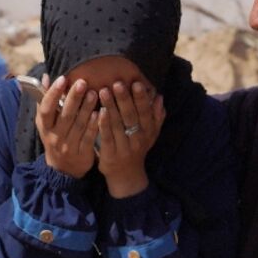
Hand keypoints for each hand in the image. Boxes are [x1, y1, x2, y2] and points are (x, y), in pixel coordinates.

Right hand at [37, 75, 98, 177]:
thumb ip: (45, 100)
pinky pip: (88, 138)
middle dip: (73, 98)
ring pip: (78, 125)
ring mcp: (68, 146)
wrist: (63, 169)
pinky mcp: (82, 154)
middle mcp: (55, 137)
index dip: (53, 94)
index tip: (62, 79)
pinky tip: (100, 113)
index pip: (46, 109)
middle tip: (83, 82)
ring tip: (95, 92)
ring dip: (87, 108)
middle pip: (65, 115)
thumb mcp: (45, 123)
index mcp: (44, 127)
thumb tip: (45, 77)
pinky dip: (94, 125)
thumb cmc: (55, 138)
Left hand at [97, 82, 165, 197]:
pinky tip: (98, 111)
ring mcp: (125, 147)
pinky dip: (103, 124)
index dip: (141, 98)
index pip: (146, 112)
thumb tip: (159, 96)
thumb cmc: (137, 148)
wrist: (127, 175)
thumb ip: (156, 116)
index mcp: (148, 131)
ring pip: (118, 125)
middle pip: (131, 116)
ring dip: (111, 107)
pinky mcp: (111, 155)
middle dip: (125, 99)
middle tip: (117, 82)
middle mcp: (138, 139)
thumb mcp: (151, 134)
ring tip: (103, 90)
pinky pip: (107, 137)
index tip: (136, 82)